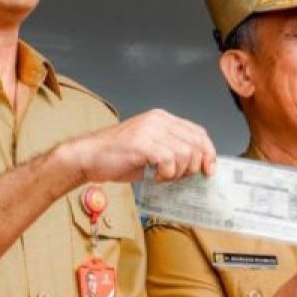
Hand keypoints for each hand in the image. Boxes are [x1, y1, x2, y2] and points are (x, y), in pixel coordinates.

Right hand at [59, 108, 216, 183]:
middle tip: (176, 177)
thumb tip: (196, 167)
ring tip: (162, 176)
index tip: (208, 169)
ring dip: (177, 173)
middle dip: (192, 167)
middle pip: (195, 144)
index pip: (198, 132)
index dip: (208, 152)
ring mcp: (149, 130)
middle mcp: (158, 120)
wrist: (88, 157)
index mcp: (162, 118)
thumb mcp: (150, 149)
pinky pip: (168, 160)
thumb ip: (172, 151)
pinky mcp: (142, 143)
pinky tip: (154, 177)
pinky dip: (166, 174)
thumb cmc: (117, 156)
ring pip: (184, 153)